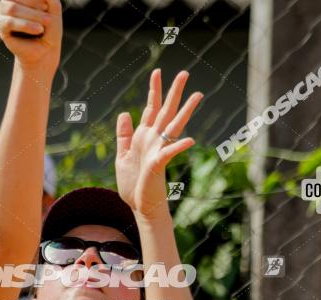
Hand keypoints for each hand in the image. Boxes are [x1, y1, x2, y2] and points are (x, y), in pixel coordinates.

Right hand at [0, 0, 61, 74]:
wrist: (45, 50)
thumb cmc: (49, 28)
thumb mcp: (54, 9)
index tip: (47, 8)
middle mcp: (7, 0)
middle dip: (35, 7)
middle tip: (48, 19)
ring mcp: (1, 12)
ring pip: (12, 8)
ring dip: (31, 16)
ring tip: (43, 27)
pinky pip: (9, 22)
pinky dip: (25, 25)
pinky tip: (38, 29)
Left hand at [115, 70, 202, 216]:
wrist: (139, 206)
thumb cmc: (133, 184)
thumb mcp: (122, 155)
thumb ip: (124, 135)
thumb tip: (125, 113)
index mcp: (145, 136)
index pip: (151, 108)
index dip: (154, 90)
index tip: (157, 72)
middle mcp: (155, 140)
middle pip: (166, 111)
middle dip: (174, 92)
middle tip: (185, 73)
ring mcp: (159, 150)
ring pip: (174, 126)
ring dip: (185, 111)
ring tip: (198, 95)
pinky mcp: (159, 164)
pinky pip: (170, 153)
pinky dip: (179, 147)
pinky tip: (190, 140)